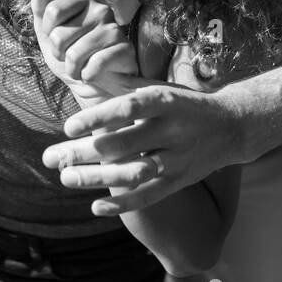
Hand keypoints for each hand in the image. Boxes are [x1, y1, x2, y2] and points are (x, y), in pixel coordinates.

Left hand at [30, 0, 146, 108]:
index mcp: (86, 0)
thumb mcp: (49, 35)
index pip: (53, 11)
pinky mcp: (124, 49)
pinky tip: (92, 74)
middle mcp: (102, 9)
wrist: (96, 85)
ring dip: (72, 69)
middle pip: (59, 35)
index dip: (48, 33)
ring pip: (74, 54)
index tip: (58, 41)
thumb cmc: (72, 56)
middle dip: (59, 54)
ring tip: (81, 68)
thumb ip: (41, 11)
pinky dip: (88, 75)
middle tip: (71, 58)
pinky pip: (95, 65)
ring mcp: (114, 29)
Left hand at [41, 46, 242, 214]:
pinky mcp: (180, 181)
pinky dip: (122, 205)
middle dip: (82, 153)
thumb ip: (125, 86)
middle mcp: (172, 130)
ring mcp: (177, 158)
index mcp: (165, 101)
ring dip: (96, 179)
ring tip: (66, 178)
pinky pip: (149, 196)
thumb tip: (86, 74)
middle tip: (50, 157)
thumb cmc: (184, 103)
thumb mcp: (159, 87)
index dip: (97, 119)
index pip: (126, 109)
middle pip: (122, 145)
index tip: (67, 127)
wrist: (231, 126)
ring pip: (132, 173)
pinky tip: (96, 207)